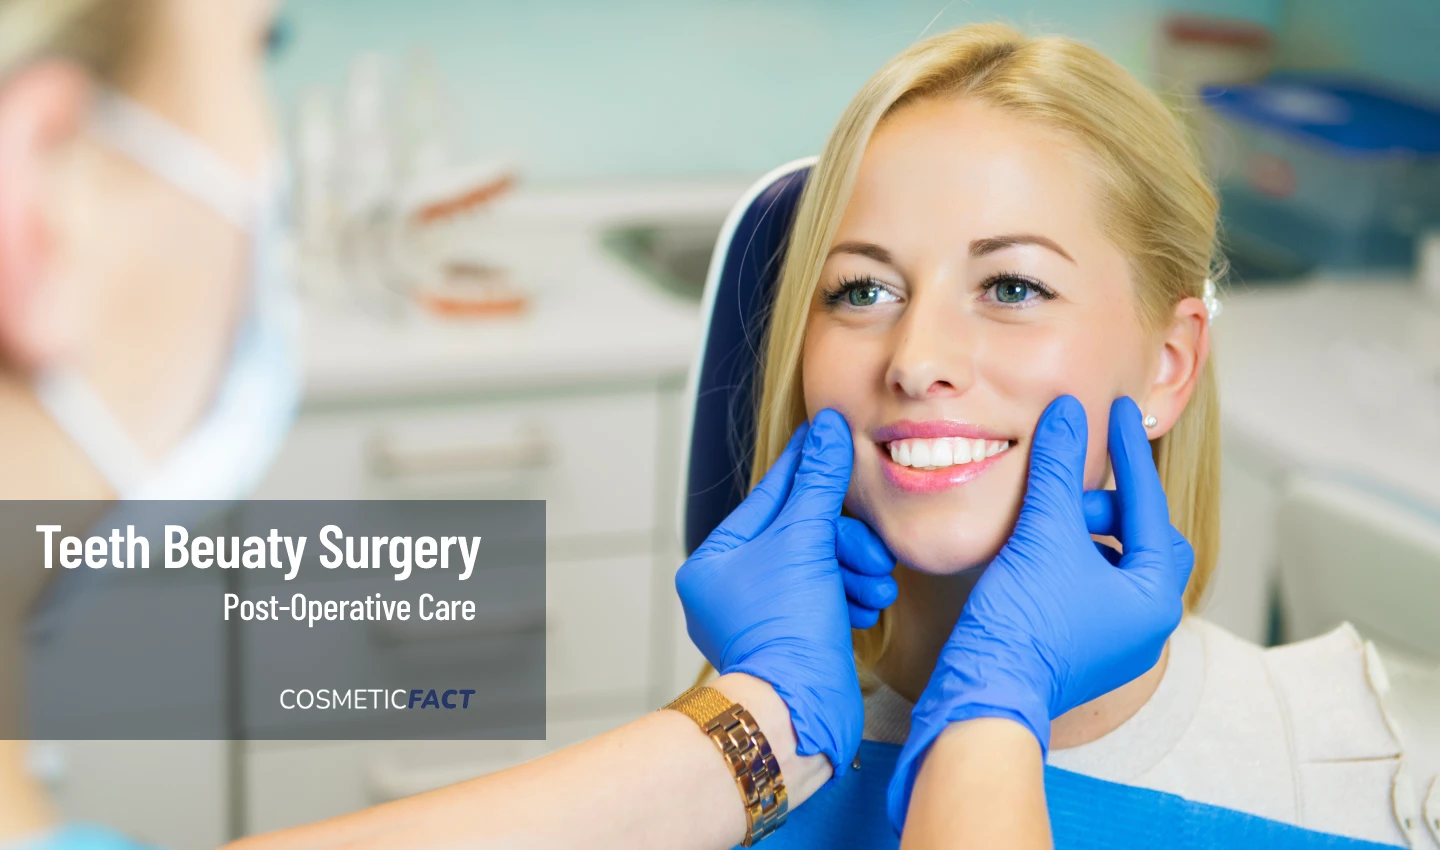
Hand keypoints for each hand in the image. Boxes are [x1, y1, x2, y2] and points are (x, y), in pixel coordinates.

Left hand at [677, 409, 893, 777]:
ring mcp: (761, 616)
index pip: (770, 498)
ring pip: (820, 567)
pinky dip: (850, 598)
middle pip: (801, 534)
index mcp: (715, 561)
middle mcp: (730, 588)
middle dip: (843, 542)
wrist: (799, 711)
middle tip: (870, 552)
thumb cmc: (787, 627)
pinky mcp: (792, 641)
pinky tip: (868, 606)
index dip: (806, 468)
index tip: (829, 435)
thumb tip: (827, 427)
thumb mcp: (805, 540)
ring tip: (876, 586)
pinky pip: (826, 599)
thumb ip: (819, 482)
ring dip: (854, 571)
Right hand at [886, 395, 1194, 830]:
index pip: (1148, 506)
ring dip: (1085, 534)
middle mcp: (1146, 624)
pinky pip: (1089, 588)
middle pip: (1141, 540)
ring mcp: (1115, 642)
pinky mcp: (1081, 651)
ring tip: (1047, 520)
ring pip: (1114, 565)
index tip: (1120, 413)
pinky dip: (1070, 560)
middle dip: (1108, 507)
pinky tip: (1036, 550)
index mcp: (1154, 597)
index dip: (1130, 454)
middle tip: (1069, 490)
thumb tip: (1068, 412)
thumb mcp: (1043, 532)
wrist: (984, 692)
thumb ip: (1057, 467)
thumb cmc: (1022, 622)